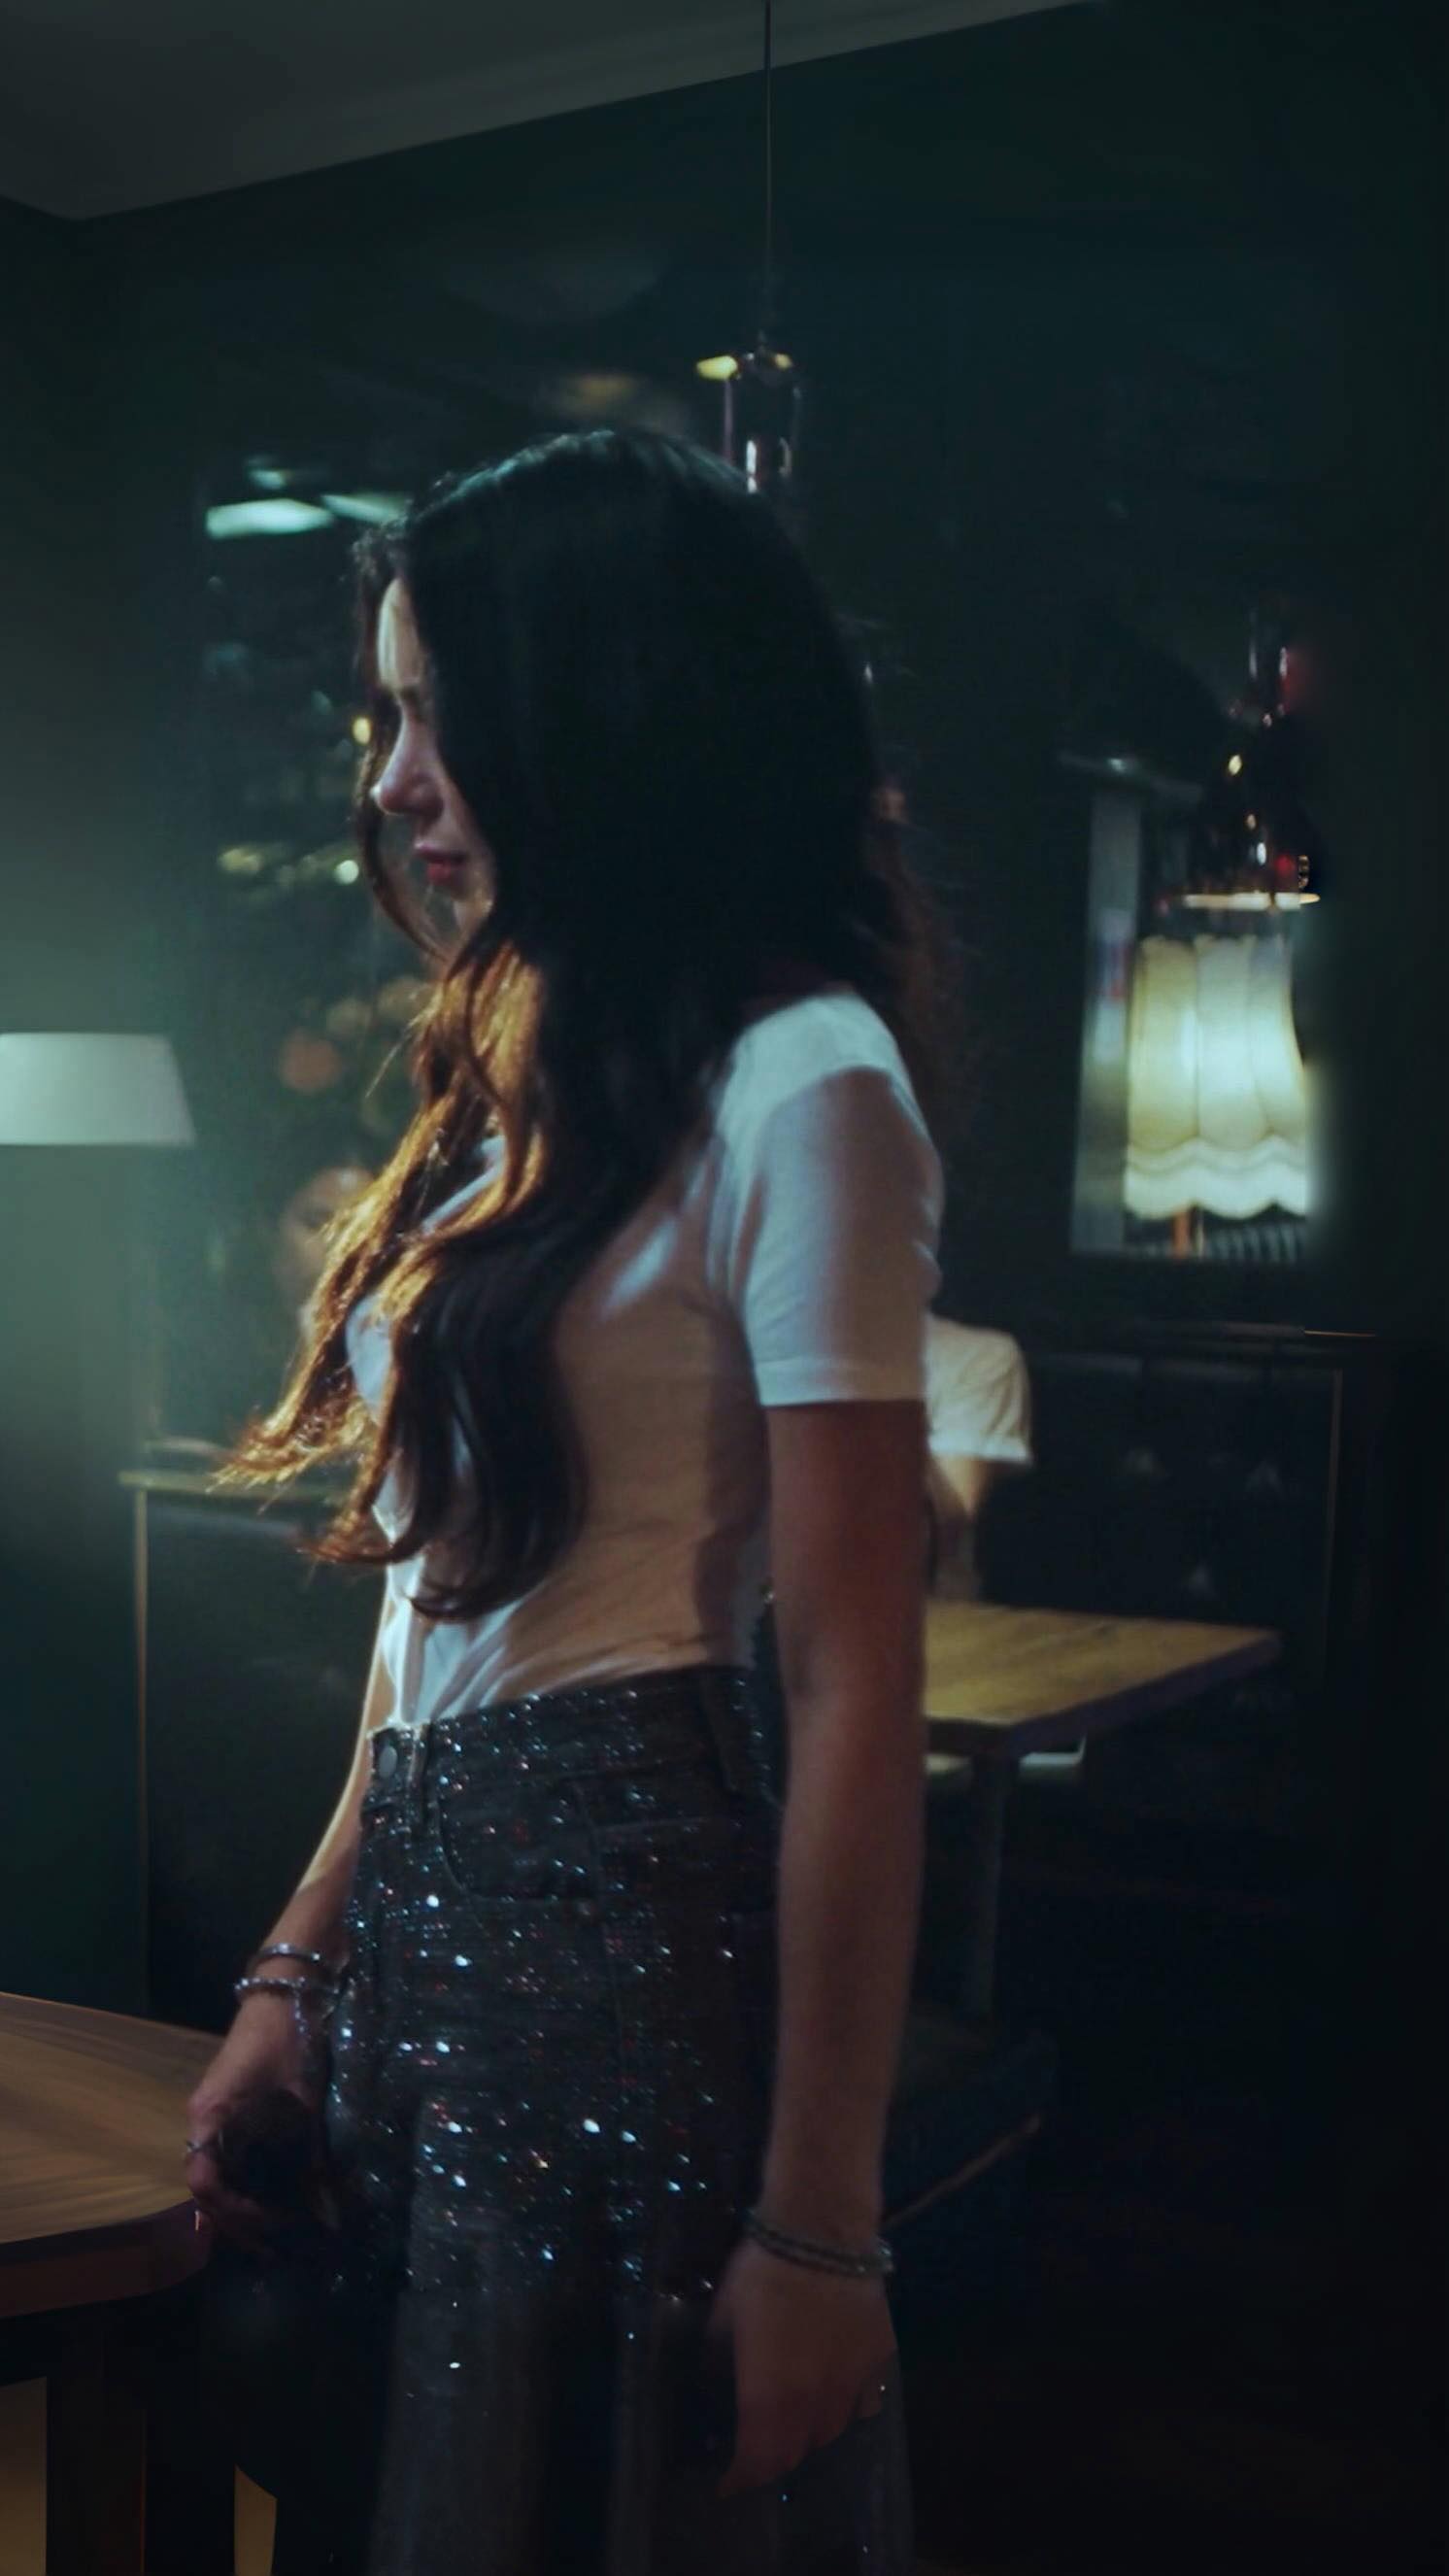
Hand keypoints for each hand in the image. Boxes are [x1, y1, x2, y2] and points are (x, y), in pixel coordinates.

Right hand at [184, 1990, 321, 2253]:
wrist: (284, 1993)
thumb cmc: (288, 2040)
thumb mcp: (302, 2098)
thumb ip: (310, 2154)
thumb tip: (328, 2209)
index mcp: (210, 2116)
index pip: (203, 2180)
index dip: (231, 2211)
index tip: (267, 2223)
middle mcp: (203, 2120)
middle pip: (206, 2187)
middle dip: (235, 2223)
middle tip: (271, 2251)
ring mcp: (213, 2115)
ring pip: (215, 2176)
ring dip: (238, 2208)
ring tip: (271, 2237)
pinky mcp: (228, 2111)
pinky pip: (226, 2159)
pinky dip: (243, 2185)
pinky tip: (269, 2201)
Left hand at [706, 2235, 897, 2498]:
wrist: (821, 2231)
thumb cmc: (764, 2269)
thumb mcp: (727, 2312)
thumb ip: (724, 2353)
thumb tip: (719, 2369)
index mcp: (768, 2395)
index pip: (757, 2460)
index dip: (742, 2479)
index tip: (729, 2483)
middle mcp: (811, 2402)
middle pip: (794, 2452)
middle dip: (775, 2456)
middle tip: (761, 2445)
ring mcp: (850, 2383)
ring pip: (831, 2430)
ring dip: (810, 2432)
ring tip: (799, 2418)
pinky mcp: (878, 2360)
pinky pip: (864, 2400)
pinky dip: (848, 2404)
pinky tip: (838, 2387)